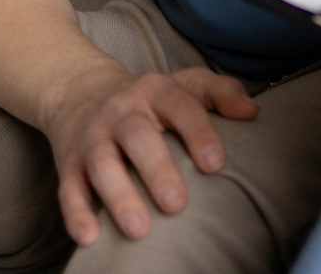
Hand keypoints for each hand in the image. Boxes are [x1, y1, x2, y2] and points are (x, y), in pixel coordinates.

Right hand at [42, 62, 259, 245]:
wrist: (80, 88)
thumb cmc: (148, 97)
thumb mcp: (185, 83)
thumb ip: (221, 93)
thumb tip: (252, 112)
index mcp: (156, 90)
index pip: (180, 107)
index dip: (198, 133)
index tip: (215, 164)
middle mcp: (122, 112)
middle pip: (138, 137)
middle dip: (157, 170)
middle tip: (177, 204)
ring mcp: (93, 137)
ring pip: (102, 164)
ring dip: (118, 196)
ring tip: (139, 230)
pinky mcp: (69, 162)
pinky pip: (69, 188)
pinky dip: (76, 213)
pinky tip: (90, 237)